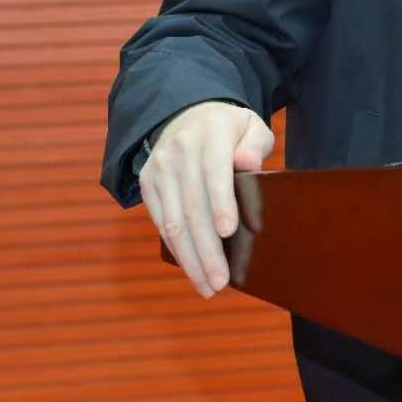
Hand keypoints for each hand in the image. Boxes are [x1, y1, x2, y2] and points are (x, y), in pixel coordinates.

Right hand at [138, 101, 274, 297]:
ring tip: (208, 286)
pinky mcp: (147, 184)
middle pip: (192, 207)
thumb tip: (248, 165)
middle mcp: (180, 151)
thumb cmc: (228, 129)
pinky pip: (161, 222)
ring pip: (173, 222)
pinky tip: (192, 268)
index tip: (229, 232)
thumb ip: (254, 144)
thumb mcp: (250, 126)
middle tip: (221, 281)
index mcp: (211, 133)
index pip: (214, 172)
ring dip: (190, 259)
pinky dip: (176, 249)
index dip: (220, 202)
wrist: (185, 114)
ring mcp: (160, 169)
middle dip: (207, 249)